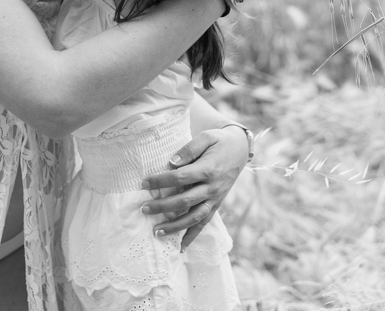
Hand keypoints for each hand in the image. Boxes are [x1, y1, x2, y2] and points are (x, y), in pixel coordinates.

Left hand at [141, 125, 249, 248]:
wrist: (240, 149)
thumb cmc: (219, 141)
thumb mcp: (206, 137)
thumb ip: (189, 149)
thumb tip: (171, 163)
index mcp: (208, 170)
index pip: (179, 178)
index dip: (160, 181)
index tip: (144, 184)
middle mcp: (212, 188)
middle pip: (184, 201)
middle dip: (162, 207)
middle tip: (144, 209)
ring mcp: (215, 199)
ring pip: (194, 218)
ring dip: (175, 226)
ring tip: (156, 232)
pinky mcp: (216, 205)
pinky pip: (204, 223)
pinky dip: (192, 235)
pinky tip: (181, 247)